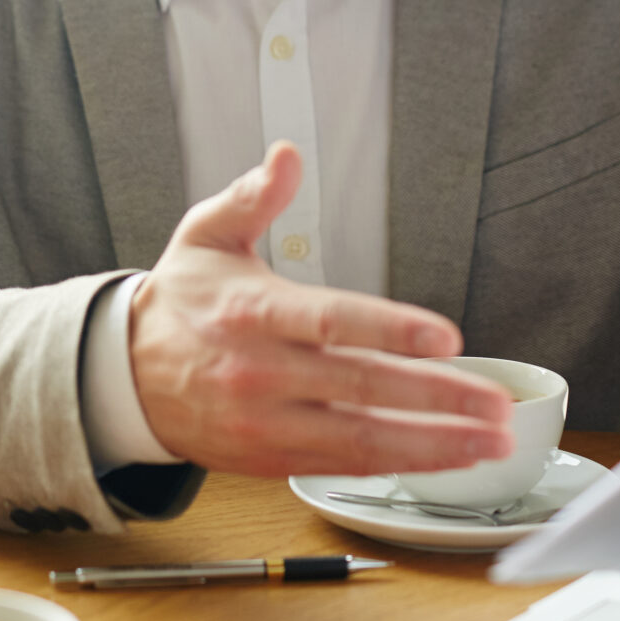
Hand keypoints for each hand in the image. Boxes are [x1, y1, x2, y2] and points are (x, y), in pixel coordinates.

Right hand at [128, 140, 513, 478]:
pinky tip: (446, 458)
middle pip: (361, 387)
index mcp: (252, 311)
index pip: (331, 321)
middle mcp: (262, 371)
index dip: (391, 329)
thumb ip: (251, 195)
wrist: (123, 375)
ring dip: (433, 445)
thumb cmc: (180, 303)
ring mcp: (266, 421)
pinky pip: (344, 465)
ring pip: (360, 440)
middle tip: (496, 403)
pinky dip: (398, 465)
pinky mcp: (270, 457)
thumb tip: (285, 155)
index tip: (446, 337)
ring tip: (489, 440)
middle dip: (437, 400)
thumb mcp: (205, 234)